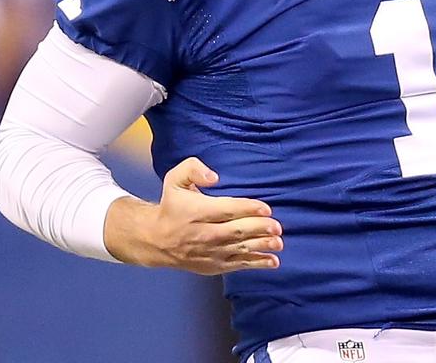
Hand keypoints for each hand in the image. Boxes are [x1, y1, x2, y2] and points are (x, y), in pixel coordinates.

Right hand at [104, 158, 282, 274]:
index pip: (225, 210)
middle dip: (259, 229)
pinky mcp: (214, 265)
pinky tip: (273, 261)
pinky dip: (257, 263)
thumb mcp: (175, 180)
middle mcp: (203, 234)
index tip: (266, 208)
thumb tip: (214, 176)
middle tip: (277, 226)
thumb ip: (193, 169)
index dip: (247, 209)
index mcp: (196, 212)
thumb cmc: (173, 205)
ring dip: (261, 246)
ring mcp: (210, 252)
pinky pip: (238, 265)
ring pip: (239, 249)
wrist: (156, 240)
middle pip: (235, 232)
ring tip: (279, 242)